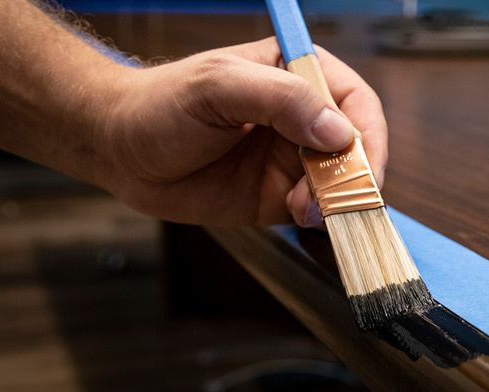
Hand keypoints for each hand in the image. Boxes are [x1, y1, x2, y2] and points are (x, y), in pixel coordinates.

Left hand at [98, 37, 387, 226]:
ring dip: (336, 201)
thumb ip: (282, 100)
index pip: (355, 102)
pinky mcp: (282, 196)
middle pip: (357, 149)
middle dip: (353, 175)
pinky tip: (297, 216)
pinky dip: (321, 219)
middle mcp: (305, 118)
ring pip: (343, 184)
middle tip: (332, 195)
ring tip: (302, 207)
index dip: (367, 134)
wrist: (121, 152)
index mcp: (299, 74)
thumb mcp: (219, 87)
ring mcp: (294, 160)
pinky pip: (319, 211)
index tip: (358, 162)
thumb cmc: (162, 105)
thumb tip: (339, 133)